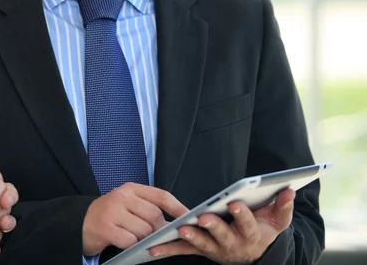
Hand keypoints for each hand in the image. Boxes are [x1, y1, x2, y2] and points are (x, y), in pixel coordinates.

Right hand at [82, 182, 189, 255]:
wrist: (79, 222)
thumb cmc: (109, 215)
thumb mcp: (127, 204)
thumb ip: (147, 208)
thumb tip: (174, 223)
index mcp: (130, 188)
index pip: (161, 195)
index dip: (178, 207)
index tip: (189, 218)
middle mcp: (122, 196)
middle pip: (154, 215)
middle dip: (159, 229)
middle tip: (156, 237)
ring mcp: (112, 211)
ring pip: (143, 230)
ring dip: (144, 239)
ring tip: (137, 239)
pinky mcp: (105, 228)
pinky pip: (129, 241)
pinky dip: (131, 245)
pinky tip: (124, 243)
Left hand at [149, 188, 295, 263]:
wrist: (253, 254)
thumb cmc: (264, 230)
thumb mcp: (278, 220)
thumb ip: (283, 206)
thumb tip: (289, 189)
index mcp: (252, 235)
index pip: (248, 224)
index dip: (242, 215)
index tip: (236, 203)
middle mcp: (232, 245)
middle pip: (223, 235)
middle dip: (214, 226)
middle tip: (204, 217)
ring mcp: (214, 249)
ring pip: (202, 244)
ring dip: (191, 237)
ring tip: (181, 229)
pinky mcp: (199, 250)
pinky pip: (183, 250)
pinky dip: (168, 248)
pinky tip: (153, 247)